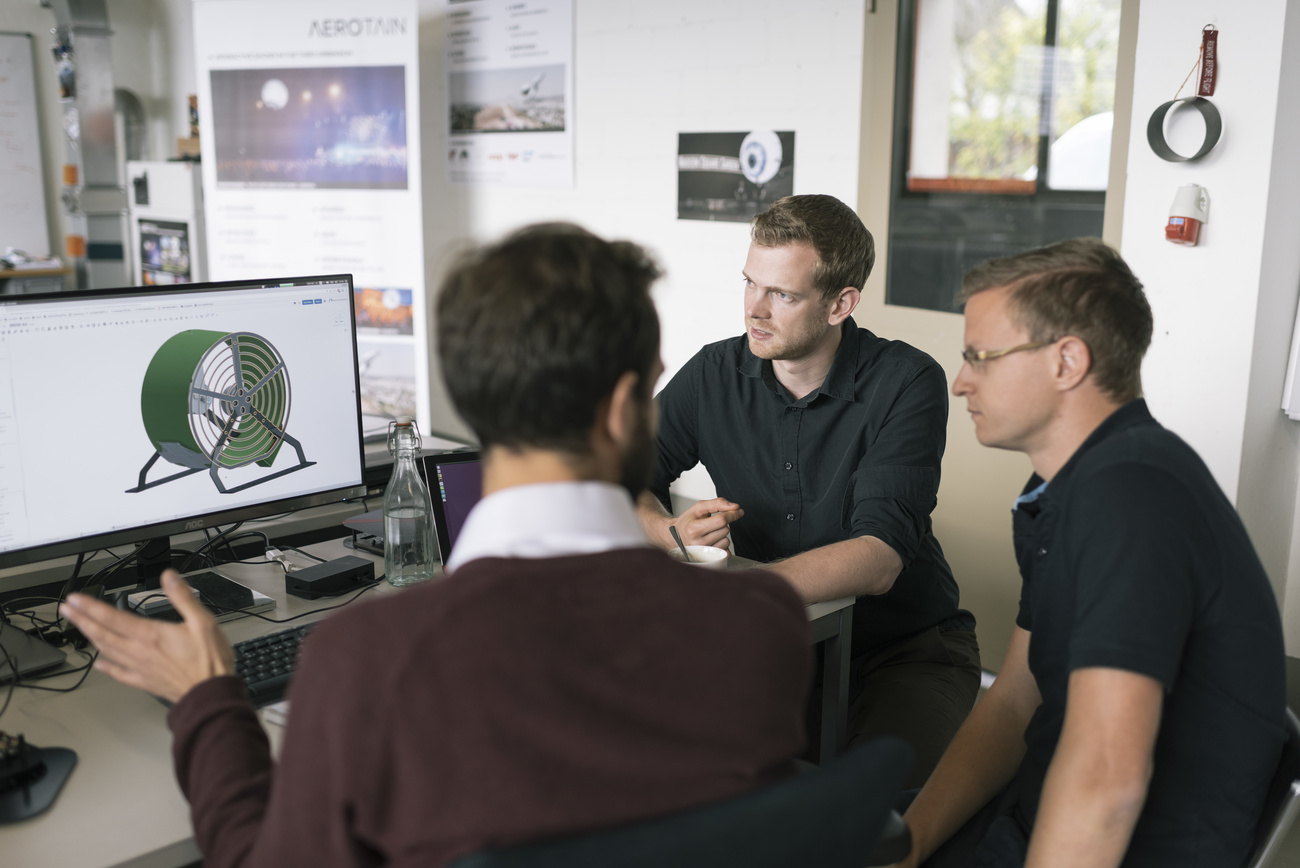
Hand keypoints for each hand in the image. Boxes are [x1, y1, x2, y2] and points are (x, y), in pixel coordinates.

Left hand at [60, 569, 234, 703]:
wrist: (210, 693)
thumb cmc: (209, 660)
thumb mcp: (203, 621)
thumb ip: (183, 597)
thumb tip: (169, 577)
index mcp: (150, 635)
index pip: (113, 618)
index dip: (91, 607)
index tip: (75, 599)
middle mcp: (139, 651)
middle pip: (103, 634)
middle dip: (82, 620)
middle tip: (66, 610)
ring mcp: (139, 667)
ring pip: (106, 651)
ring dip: (90, 638)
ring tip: (79, 628)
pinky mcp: (144, 680)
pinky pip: (119, 673)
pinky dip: (106, 667)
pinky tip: (99, 664)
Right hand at [670, 497, 743, 549]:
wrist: (675, 536)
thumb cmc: (688, 521)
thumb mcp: (698, 508)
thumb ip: (717, 503)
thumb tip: (735, 506)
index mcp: (694, 529)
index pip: (721, 520)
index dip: (732, 513)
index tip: (738, 510)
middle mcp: (698, 543)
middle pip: (725, 530)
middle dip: (723, 524)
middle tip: (711, 523)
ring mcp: (703, 553)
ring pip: (726, 541)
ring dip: (722, 535)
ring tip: (710, 533)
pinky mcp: (709, 560)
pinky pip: (726, 552)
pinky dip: (723, 545)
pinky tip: (713, 541)